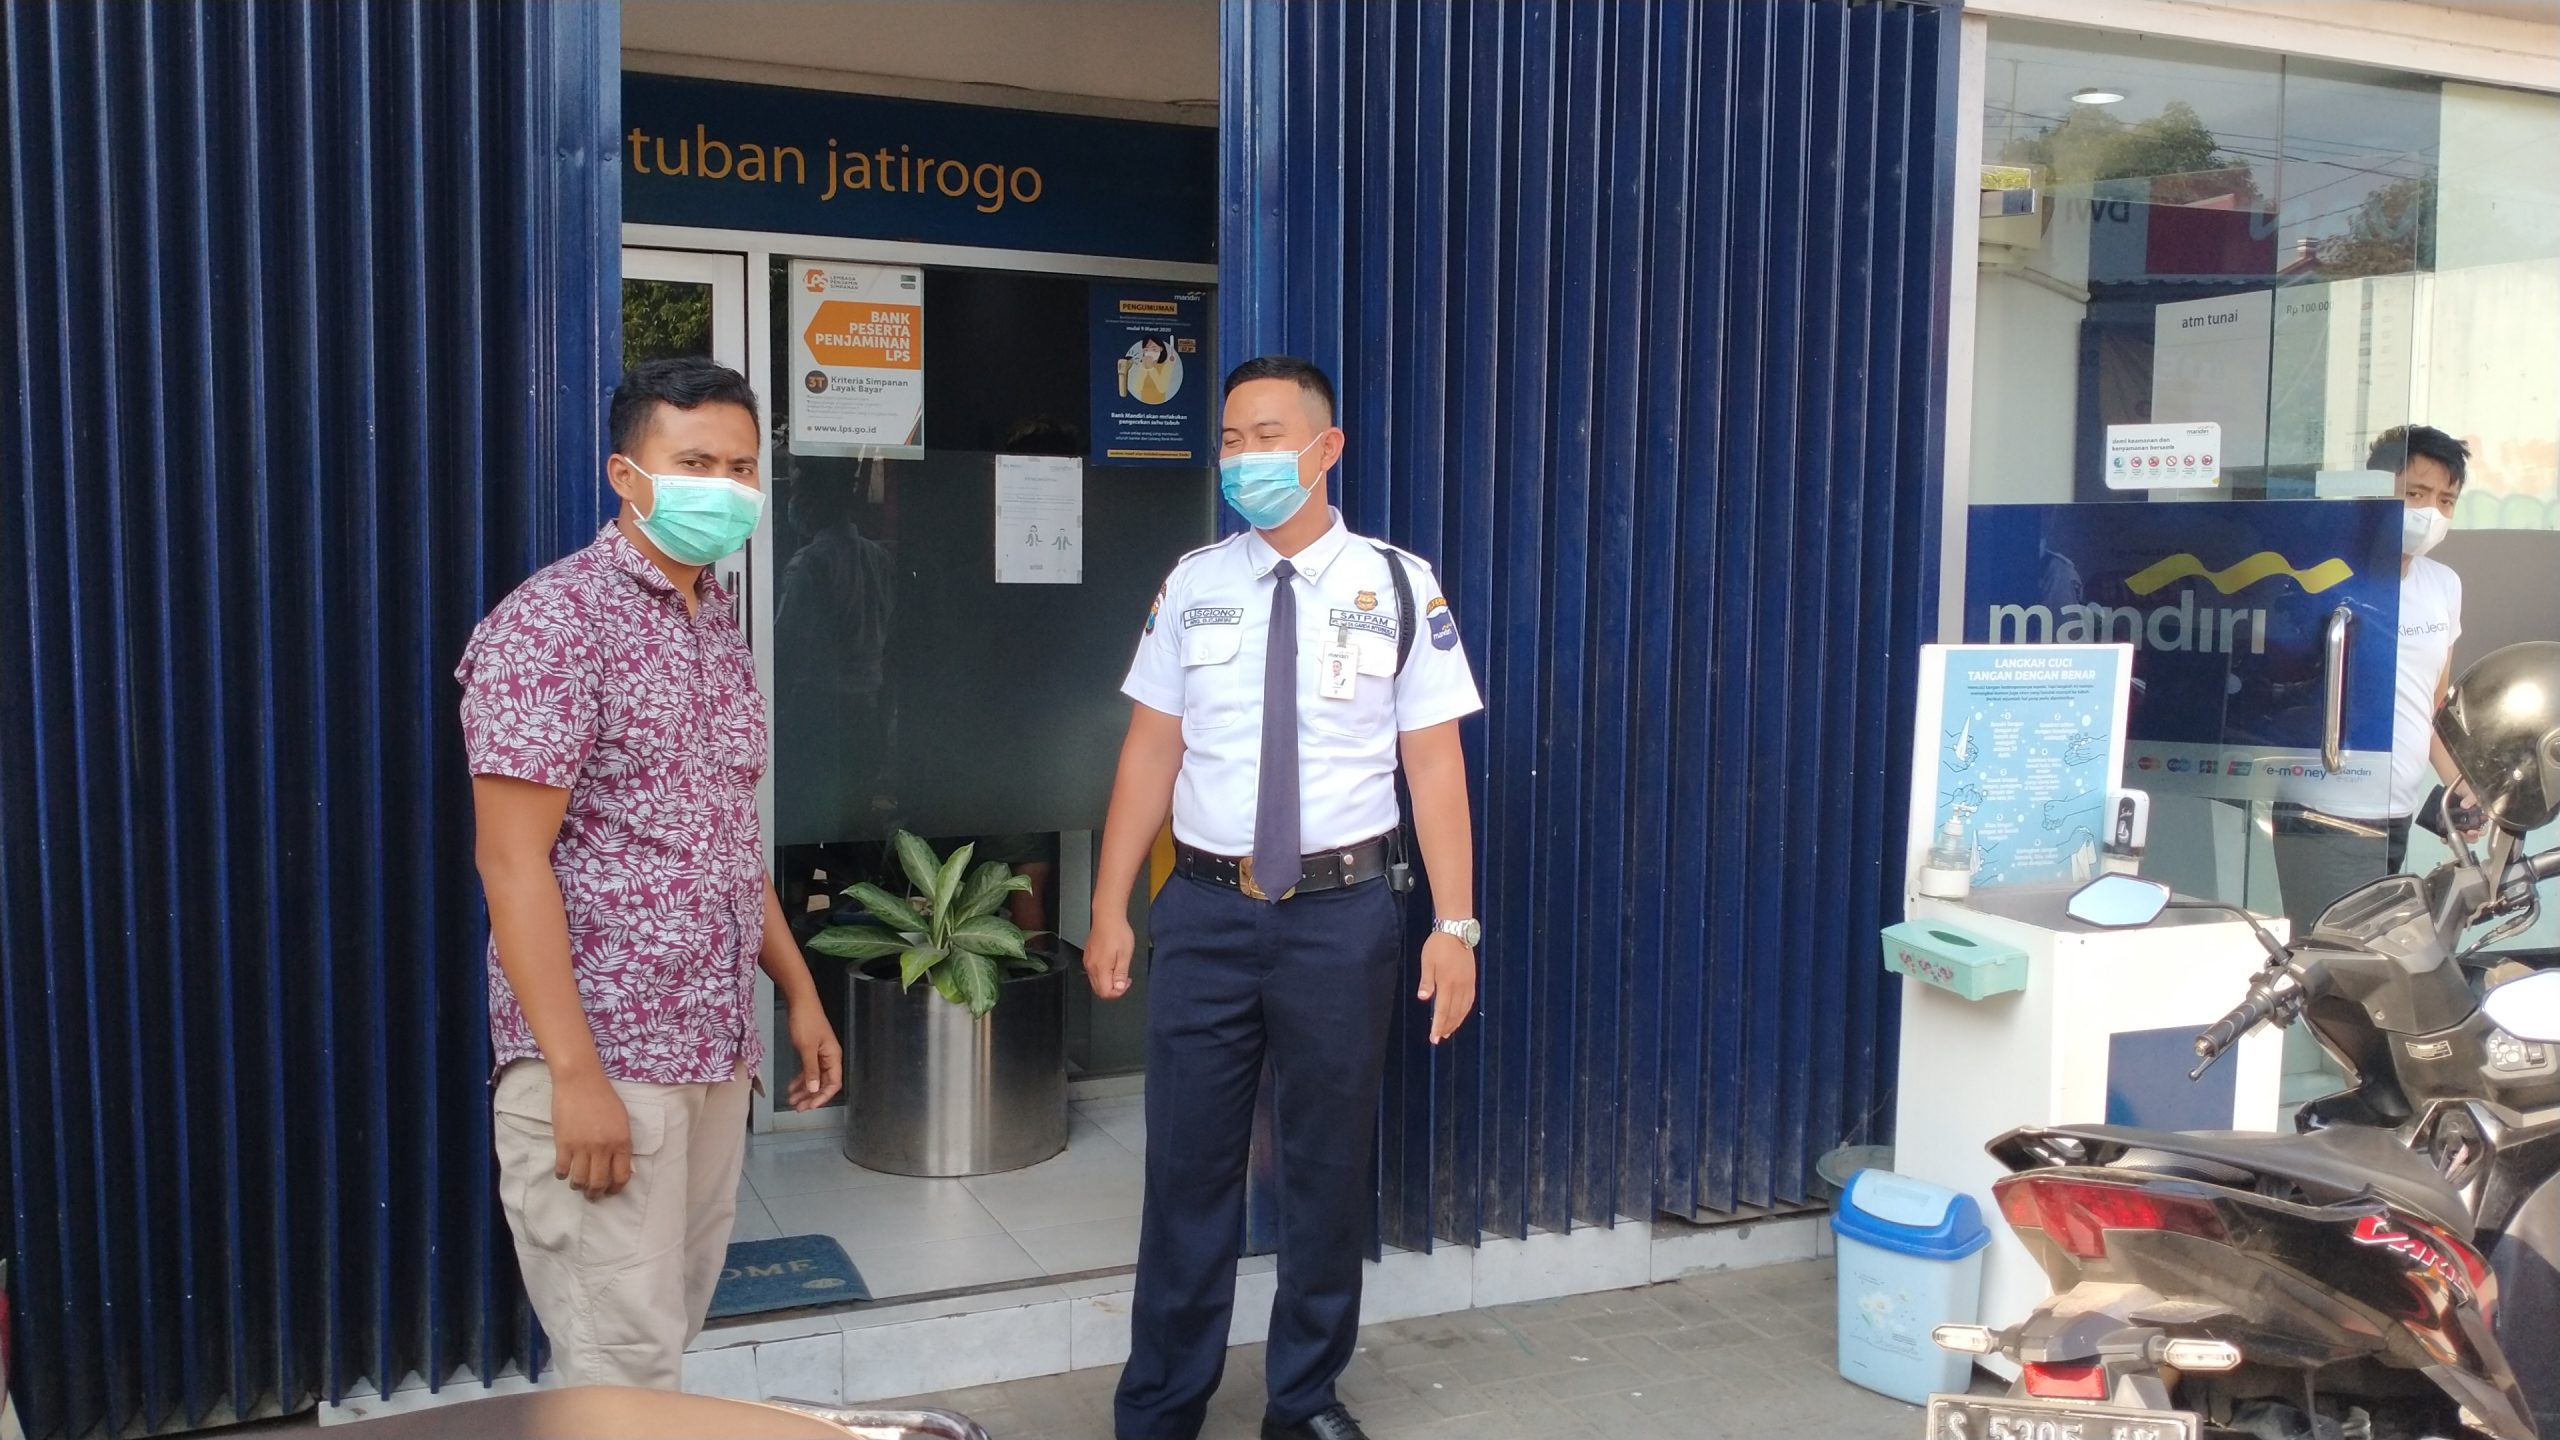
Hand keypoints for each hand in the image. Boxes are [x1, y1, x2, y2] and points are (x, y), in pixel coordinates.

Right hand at [550, 1068, 632, 1198]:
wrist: (580, 1082)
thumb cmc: (603, 1098)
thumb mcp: (622, 1120)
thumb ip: (622, 1143)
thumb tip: (620, 1165)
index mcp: (621, 1142)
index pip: (622, 1176)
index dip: (616, 1188)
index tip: (611, 1191)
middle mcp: (603, 1148)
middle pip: (599, 1182)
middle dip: (596, 1193)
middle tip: (592, 1194)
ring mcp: (582, 1147)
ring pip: (580, 1180)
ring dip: (579, 1187)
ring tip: (578, 1185)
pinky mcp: (563, 1144)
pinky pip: (562, 1170)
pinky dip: (563, 1175)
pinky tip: (564, 1172)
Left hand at [785, 996, 842, 1110]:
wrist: (800, 1000)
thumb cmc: (805, 1022)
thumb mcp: (806, 1048)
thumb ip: (811, 1070)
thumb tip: (814, 1089)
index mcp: (833, 1057)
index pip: (833, 1083)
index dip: (822, 1097)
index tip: (809, 1106)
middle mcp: (829, 1057)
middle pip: (824, 1083)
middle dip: (811, 1097)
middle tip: (798, 1108)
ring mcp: (820, 1054)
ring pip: (814, 1078)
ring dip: (804, 1090)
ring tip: (792, 1101)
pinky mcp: (811, 1050)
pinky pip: (808, 1070)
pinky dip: (800, 1079)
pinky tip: (791, 1087)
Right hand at [1085, 908, 1135, 999]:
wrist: (1107, 916)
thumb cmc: (1117, 932)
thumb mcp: (1125, 954)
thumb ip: (1121, 973)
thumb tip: (1119, 988)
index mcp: (1101, 967)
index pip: (1105, 993)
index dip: (1118, 992)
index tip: (1126, 983)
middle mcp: (1091, 967)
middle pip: (1099, 990)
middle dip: (1113, 989)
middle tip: (1125, 979)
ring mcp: (1088, 962)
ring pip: (1096, 982)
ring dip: (1108, 982)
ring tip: (1120, 970)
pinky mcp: (1088, 957)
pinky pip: (1094, 973)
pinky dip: (1103, 975)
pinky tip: (1113, 965)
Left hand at [1418, 931, 1477, 1044]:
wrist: (1456, 931)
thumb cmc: (1438, 945)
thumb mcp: (1427, 962)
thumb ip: (1426, 981)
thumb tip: (1423, 998)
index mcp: (1447, 983)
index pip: (1443, 1010)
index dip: (1438, 1026)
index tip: (1434, 1038)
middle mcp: (1460, 986)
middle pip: (1454, 1013)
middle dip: (1447, 1027)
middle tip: (1439, 1038)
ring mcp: (1468, 983)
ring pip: (1463, 1009)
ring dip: (1456, 1022)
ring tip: (1449, 1031)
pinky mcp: (1472, 979)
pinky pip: (1470, 1000)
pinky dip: (1465, 1011)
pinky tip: (1460, 1015)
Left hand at [2452, 779, 2487, 839]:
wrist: (2455, 785)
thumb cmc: (2468, 789)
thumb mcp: (2472, 792)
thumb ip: (2472, 798)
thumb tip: (2465, 804)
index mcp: (2481, 818)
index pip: (2483, 830)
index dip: (2478, 833)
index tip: (2471, 832)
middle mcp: (2473, 824)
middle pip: (2472, 838)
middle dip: (2466, 839)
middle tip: (2460, 834)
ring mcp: (2462, 825)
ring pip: (2461, 839)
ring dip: (2455, 841)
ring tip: (2449, 838)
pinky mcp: (2451, 825)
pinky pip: (2450, 835)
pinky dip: (2447, 839)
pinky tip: (2443, 838)